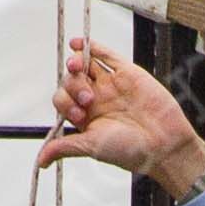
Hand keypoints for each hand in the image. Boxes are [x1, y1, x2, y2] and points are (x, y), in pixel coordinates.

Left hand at [38, 36, 204, 197]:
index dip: (65, 102)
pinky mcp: (128, 74)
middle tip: (88, 100)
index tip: (80, 114)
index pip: (63, 100)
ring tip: (76, 67)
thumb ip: (65, 147)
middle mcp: (98, 100)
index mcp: (87, 118)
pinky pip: (106, 56)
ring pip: (86, 66)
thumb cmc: (130, 150)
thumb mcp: (91, 147)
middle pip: (72, 81)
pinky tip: (79, 43)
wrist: (164, 145)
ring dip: (75, 62)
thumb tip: (40, 163)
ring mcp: (112, 86)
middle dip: (73, 86)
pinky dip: (92, 47)